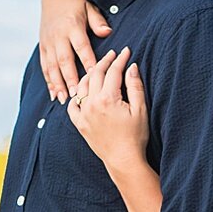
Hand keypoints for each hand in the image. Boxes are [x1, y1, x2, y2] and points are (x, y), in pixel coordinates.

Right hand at [41, 0, 112, 101]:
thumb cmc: (78, 3)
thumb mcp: (90, 8)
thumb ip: (98, 21)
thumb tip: (107, 32)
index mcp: (72, 26)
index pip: (81, 46)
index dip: (87, 61)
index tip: (93, 76)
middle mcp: (58, 35)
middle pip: (64, 60)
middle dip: (70, 78)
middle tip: (76, 95)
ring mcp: (49, 42)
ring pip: (52, 66)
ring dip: (57, 84)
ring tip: (63, 99)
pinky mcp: (43, 46)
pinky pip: (45, 66)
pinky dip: (49, 81)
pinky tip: (54, 94)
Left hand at [66, 47, 148, 174]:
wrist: (123, 160)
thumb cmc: (135, 137)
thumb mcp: (140, 109)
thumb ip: (135, 86)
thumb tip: (131, 67)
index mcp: (108, 98)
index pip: (113, 71)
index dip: (120, 59)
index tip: (126, 51)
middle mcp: (92, 104)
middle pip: (96, 74)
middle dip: (105, 61)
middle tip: (112, 54)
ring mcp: (83, 114)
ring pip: (82, 86)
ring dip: (90, 74)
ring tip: (98, 68)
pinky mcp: (79, 124)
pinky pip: (72, 105)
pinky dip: (76, 96)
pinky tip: (82, 92)